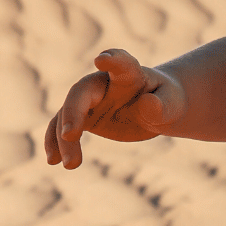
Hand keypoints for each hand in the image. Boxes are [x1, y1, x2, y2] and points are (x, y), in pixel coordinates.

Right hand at [43, 49, 187, 168]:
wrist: (157, 106)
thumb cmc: (166, 100)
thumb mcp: (172, 103)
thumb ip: (162, 104)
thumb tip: (148, 104)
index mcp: (129, 74)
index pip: (121, 64)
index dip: (113, 60)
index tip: (102, 59)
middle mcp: (103, 83)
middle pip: (81, 92)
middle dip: (74, 111)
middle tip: (70, 135)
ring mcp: (90, 99)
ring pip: (66, 112)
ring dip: (62, 138)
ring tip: (70, 165)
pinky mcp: (83, 116)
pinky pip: (61, 126)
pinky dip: (55, 142)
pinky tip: (53, 161)